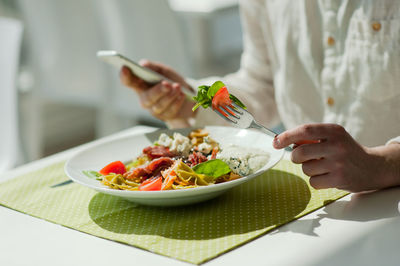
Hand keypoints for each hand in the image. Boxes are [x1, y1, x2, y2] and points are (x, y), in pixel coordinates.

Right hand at [120, 60, 194, 127]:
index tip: (125, 68)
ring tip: (178, 87)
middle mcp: (145, 98)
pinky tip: (182, 95)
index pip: (128, 82)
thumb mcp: (163, 71)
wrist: (188, 95)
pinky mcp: (166, 116)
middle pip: (147, 98)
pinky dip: (177, 102)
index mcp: (141, 85)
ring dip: (170, 96)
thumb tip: (142, 64)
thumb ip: (153, 67)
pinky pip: (170, 111)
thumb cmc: (171, 81)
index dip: (124, 76)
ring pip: (159, 106)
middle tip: (167, 84)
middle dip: (157, 91)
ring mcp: (154, 109)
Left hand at [273, 123, 399, 191]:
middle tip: (302, 158)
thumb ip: (310, 138)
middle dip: (295, 157)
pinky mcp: (340, 179)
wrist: (373, 167)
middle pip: (300, 153)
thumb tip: (281, 141)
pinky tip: (327, 177)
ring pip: (306, 169)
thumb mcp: (332, 137)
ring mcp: (339, 163)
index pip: (304, 130)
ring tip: (322, 167)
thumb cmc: (345, 150)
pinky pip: (313, 182)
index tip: (275, 142)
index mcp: (334, 131)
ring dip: (308, 170)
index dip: (287, 136)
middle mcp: (337, 145)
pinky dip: (316, 181)